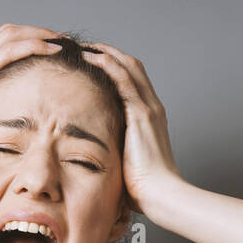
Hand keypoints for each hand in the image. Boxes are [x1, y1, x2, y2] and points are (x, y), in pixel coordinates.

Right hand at [0, 24, 62, 164]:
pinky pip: (10, 50)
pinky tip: (53, 49)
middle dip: (39, 33)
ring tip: (65, 42)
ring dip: (42, 35)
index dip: (28, 42)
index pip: (2, 43)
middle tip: (64, 41)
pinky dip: (34, 45)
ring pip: (13, 35)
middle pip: (11, 32)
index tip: (50, 50)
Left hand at [80, 42, 182, 214]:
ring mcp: (148, 108)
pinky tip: (90, 58)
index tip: (90, 62)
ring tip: (82, 47)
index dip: (112, 66)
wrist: (160, 195)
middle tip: (83, 47)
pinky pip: (123, 79)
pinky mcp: (141, 114)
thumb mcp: (126, 163)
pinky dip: (106, 64)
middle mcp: (152, 107)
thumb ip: (115, 152)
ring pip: (127, 66)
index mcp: (149, 118)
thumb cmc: (143, 189)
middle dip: (107, 52)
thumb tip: (94, 156)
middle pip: (131, 65)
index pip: (131, 80)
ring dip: (104, 52)